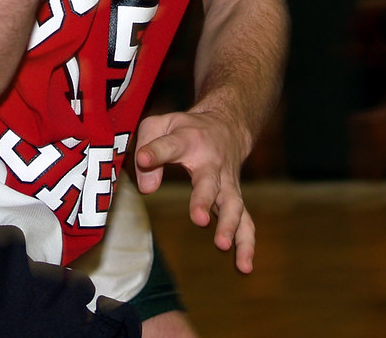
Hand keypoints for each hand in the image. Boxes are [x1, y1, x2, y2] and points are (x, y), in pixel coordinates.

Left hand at [135, 110, 254, 273]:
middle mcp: (211, 163)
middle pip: (209, 181)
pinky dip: (247, 244)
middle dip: (204, 199)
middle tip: (199, 218)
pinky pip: (246, 222)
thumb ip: (148, 146)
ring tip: (223, 245)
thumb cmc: (185, 129)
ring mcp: (226, 182)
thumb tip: (147, 189)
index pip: (169, 145)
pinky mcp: (234, 199)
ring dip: (229, 225)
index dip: (155, 152)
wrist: (227, 125)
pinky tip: (244, 266)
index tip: (144, 158)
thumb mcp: (161, 124)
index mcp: (187, 139)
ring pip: (233, 204)